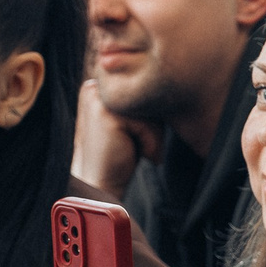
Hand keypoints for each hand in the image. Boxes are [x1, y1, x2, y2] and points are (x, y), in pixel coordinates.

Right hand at [73, 80, 160, 201]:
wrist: (99, 184)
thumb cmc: (120, 154)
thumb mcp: (132, 121)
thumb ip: (141, 100)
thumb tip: (171, 82)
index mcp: (99, 85)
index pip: (144, 90)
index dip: (149, 118)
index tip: (132, 137)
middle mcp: (95, 86)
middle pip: (147, 97)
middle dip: (151, 127)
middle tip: (132, 145)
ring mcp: (98, 99)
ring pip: (150, 110)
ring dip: (152, 136)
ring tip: (131, 149)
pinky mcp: (106, 115)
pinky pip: (148, 124)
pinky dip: (150, 144)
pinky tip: (131, 153)